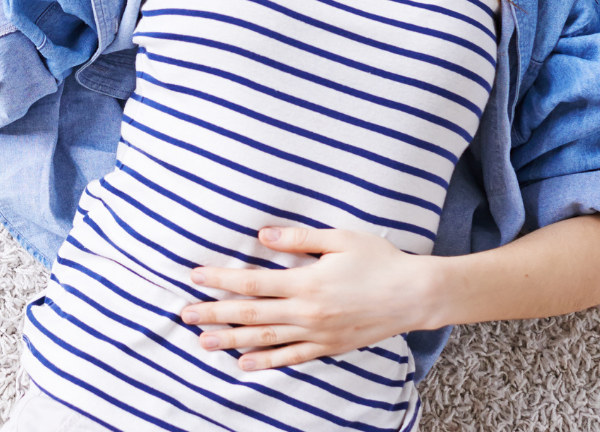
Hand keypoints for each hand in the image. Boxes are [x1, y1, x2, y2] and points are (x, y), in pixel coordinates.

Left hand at [180, 227, 439, 371]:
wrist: (414, 295)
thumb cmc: (378, 259)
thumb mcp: (338, 239)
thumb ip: (296, 239)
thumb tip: (260, 236)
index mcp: (306, 282)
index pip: (252, 283)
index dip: (221, 280)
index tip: (195, 276)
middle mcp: (306, 312)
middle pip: (250, 314)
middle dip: (215, 313)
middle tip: (185, 314)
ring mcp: (317, 334)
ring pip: (265, 340)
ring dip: (231, 340)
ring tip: (203, 342)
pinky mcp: (328, 347)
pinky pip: (291, 358)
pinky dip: (265, 362)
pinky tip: (243, 364)